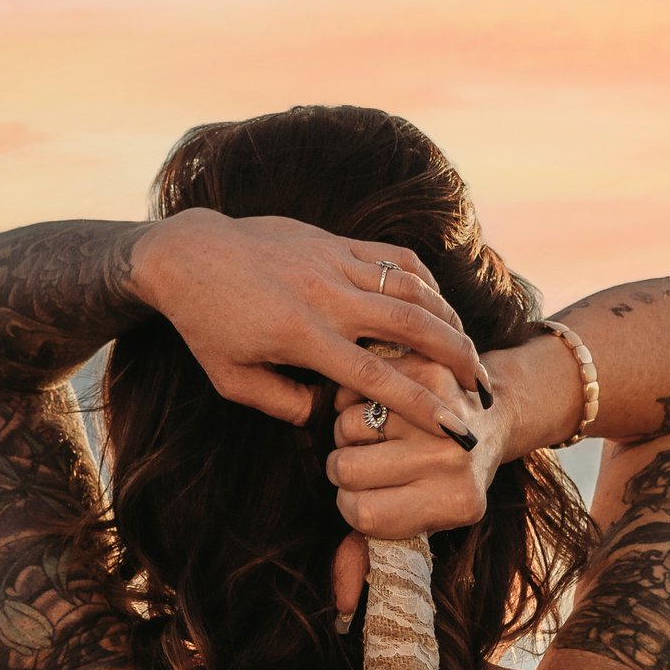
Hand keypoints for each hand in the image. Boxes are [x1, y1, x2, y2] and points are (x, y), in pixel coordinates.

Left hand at [131, 208, 490, 428]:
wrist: (187, 254)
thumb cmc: (205, 325)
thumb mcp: (232, 379)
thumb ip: (283, 404)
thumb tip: (326, 418)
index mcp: (301, 337)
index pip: (375, 377)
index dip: (421, 404)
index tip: (453, 428)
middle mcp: (324, 297)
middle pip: (410, 327)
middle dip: (456, 358)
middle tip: (482, 388)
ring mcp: (332, 263)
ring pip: (411, 288)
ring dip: (450, 319)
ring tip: (470, 350)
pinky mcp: (333, 242)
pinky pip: (393, 258)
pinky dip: (424, 281)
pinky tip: (438, 304)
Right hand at [323, 374, 503, 622]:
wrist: (490, 419)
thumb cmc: (442, 479)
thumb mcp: (416, 522)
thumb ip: (371, 557)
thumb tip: (340, 609)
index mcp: (455, 506)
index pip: (361, 513)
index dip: (351, 503)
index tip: (367, 495)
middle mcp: (455, 461)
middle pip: (346, 468)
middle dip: (346, 466)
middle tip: (372, 461)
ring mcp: (445, 414)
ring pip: (347, 425)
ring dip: (349, 430)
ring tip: (379, 434)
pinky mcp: (433, 371)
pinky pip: (357, 388)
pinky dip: (355, 396)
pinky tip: (381, 405)